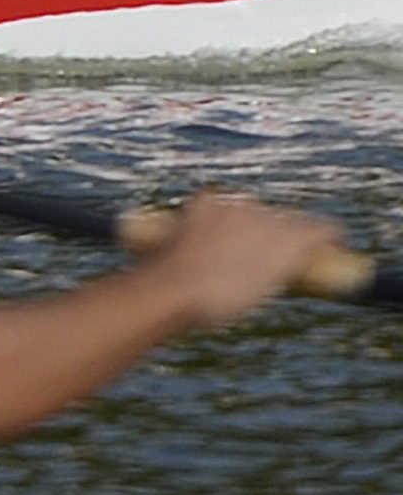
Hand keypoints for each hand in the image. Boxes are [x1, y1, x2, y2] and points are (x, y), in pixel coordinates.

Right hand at [131, 188, 347, 321]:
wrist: (177, 289)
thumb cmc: (159, 285)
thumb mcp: (158, 262)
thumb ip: (167, 258)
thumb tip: (159, 280)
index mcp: (203, 205)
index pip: (233, 210)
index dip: (241, 229)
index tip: (242, 246)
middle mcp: (237, 206)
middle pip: (263, 215)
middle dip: (268, 232)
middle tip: (267, 257)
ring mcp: (263, 223)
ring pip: (289, 224)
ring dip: (294, 238)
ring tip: (304, 251)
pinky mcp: (287, 241)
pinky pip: (316, 231)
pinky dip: (326, 236)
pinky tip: (335, 239)